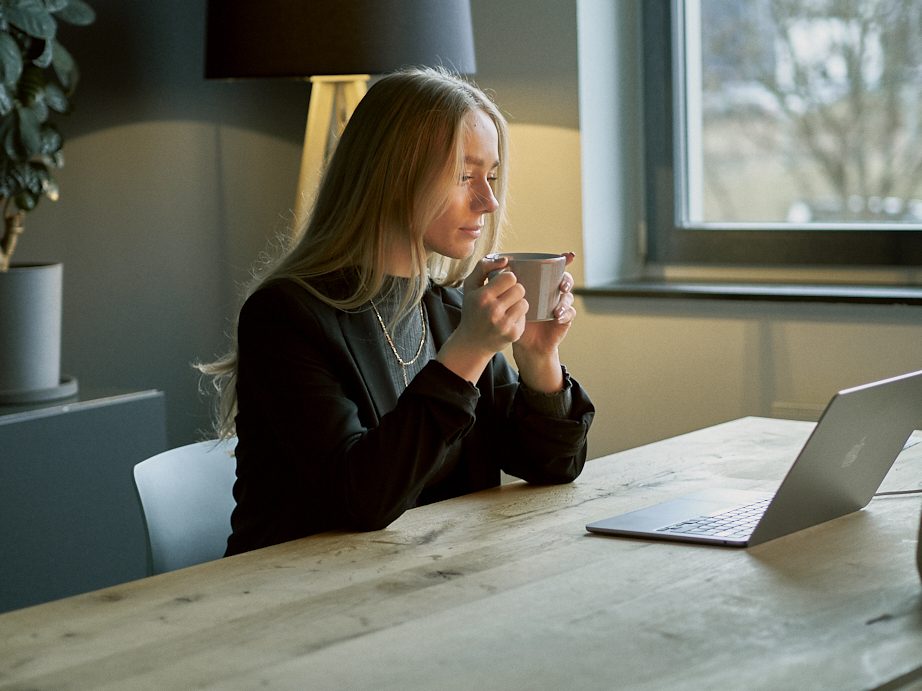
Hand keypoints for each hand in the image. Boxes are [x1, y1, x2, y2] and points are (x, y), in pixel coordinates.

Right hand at [436, 255, 528, 382]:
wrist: (471, 343)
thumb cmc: (472, 310)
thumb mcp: (470, 286)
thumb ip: (483, 267)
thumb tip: (505, 259)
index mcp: (482, 296)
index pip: (510, 277)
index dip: (508, 279)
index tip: (502, 284)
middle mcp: (493, 311)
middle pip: (520, 289)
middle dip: (515, 291)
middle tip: (506, 297)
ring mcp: (504, 324)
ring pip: (525, 303)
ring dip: (518, 303)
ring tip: (507, 308)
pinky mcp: (513, 334)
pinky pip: (525, 317)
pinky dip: (518, 317)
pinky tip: (508, 321)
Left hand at [512, 252, 575, 392]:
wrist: (520, 343)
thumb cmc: (509, 317)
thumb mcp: (504, 298)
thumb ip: (502, 281)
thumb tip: (500, 262)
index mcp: (541, 283)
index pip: (554, 268)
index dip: (565, 260)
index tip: (569, 255)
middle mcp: (552, 292)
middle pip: (565, 279)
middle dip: (566, 280)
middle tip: (560, 285)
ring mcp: (559, 305)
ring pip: (568, 297)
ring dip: (564, 300)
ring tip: (556, 307)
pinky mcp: (564, 319)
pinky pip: (570, 313)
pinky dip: (565, 313)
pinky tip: (557, 317)